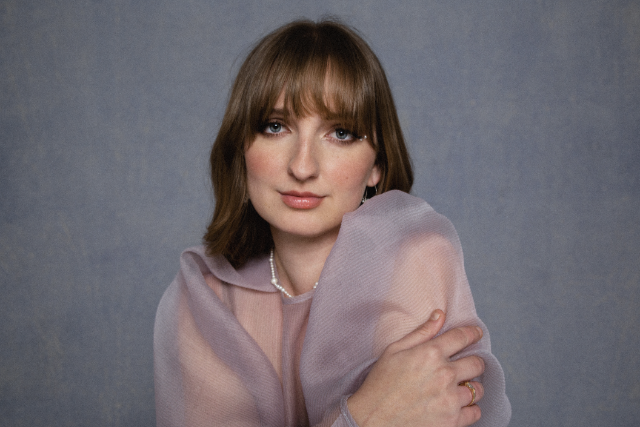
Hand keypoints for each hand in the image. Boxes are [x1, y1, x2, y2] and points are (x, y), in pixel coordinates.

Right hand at [347, 310, 484, 426]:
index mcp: (430, 353)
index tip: (477, 334)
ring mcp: (450, 399)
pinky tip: (457, 406)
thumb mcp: (394, 350)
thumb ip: (421, 332)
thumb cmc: (380, 383)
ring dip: (471, 387)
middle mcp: (444, 375)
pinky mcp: (452, 421)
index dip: (473, 333)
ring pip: (478, 389)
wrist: (372, 418)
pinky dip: (469, 409)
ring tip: (457, 388)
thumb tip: (440, 314)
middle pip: (477, 363)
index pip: (462, 337)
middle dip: (473, 362)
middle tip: (465, 366)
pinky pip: (475, 412)